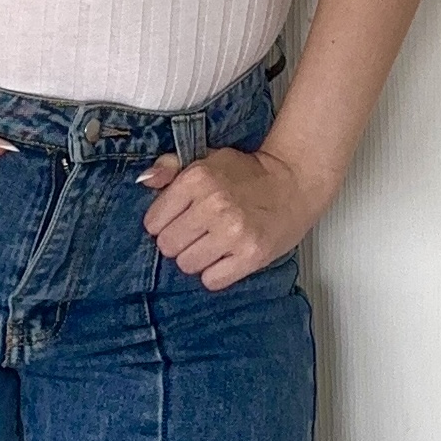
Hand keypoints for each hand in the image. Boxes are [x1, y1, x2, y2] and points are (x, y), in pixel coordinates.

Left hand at [136, 143, 316, 289]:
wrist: (295, 181)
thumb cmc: (248, 173)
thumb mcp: (207, 159)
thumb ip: (171, 167)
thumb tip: (145, 180)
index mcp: (198, 178)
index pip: (153, 222)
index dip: (163, 224)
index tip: (178, 221)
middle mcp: (214, 205)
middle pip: (168, 246)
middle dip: (179, 242)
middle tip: (198, 234)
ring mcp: (233, 232)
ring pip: (187, 265)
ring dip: (197, 259)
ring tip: (214, 245)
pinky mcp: (251, 255)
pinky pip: (212, 280)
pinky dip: (216, 273)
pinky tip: (226, 258)